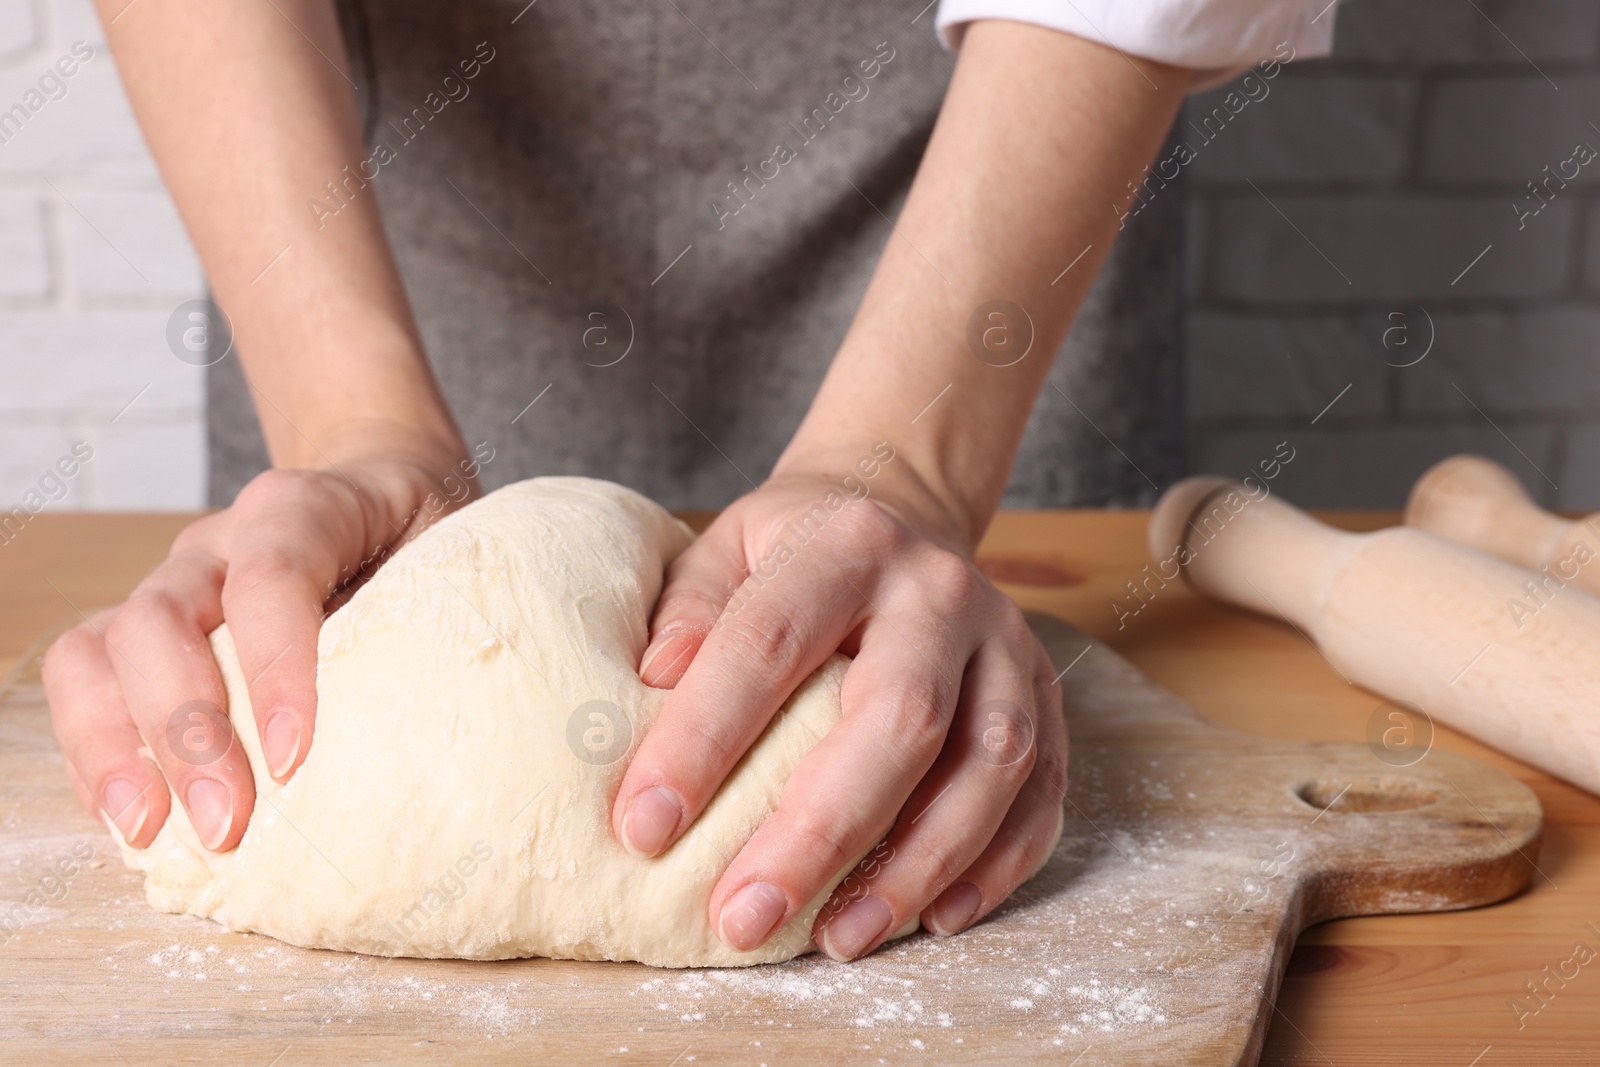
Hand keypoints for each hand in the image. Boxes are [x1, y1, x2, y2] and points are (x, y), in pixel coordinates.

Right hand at [43, 441, 481, 853]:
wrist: (385, 493)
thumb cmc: (426, 541)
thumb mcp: (453, 563)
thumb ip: (442, 625)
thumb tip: (455, 749)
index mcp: (305, 507)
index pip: (274, 571)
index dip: (275, 665)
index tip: (295, 759)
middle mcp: (222, 541)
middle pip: (162, 616)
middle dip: (186, 730)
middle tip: (229, 823)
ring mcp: (175, 583)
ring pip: (101, 648)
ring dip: (120, 748)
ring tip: (153, 831)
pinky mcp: (147, 628)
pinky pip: (86, 679)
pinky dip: (97, 751)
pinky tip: (134, 817)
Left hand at [612, 467, 1066, 960]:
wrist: (902, 509)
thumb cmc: (795, 550)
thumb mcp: (725, 546)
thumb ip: (691, 610)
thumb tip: (652, 684)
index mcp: (845, 545)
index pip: (769, 642)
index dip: (704, 739)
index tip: (645, 827)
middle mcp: (939, 591)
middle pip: (901, 717)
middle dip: (820, 831)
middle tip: (745, 917)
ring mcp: (1006, 642)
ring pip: (990, 764)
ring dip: (918, 865)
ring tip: (838, 939)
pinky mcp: (1044, 693)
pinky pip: (1042, 790)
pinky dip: (996, 864)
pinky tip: (934, 917)